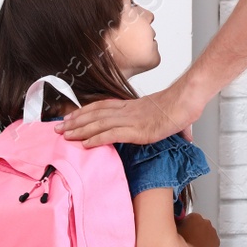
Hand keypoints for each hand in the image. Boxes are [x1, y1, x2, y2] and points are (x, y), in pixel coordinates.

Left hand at [58, 82, 196, 147]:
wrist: (188, 101)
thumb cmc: (183, 105)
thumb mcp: (172, 115)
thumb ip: (175, 125)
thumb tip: (187, 135)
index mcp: (132, 105)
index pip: (102, 106)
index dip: (84, 111)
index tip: (71, 117)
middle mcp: (127, 111)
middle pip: (95, 114)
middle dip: (75, 121)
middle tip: (58, 128)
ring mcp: (131, 120)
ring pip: (98, 124)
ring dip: (79, 131)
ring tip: (65, 136)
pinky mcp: (136, 131)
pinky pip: (111, 135)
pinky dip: (96, 140)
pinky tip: (85, 145)